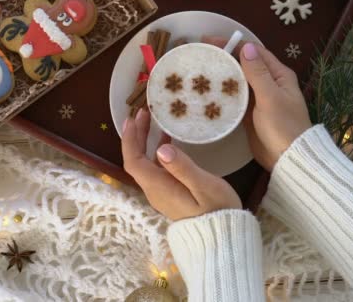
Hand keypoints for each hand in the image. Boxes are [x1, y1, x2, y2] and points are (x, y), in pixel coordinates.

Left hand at [121, 109, 241, 220]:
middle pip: (136, 160)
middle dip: (137, 136)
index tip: (132, 118)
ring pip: (146, 164)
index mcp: (158, 186)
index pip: (133, 161)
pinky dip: (157, 151)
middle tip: (143, 113)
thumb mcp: (203, 186)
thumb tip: (162, 148)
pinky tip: (167, 141)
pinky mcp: (170, 194)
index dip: (130, 139)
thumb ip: (182, 167)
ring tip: (153, 121)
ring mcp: (161, 193)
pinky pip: (156, 169)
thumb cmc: (216, 210)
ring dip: (146, 142)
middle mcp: (154, 190)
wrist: (222, 238)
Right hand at [203, 36, 311, 170]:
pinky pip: (234, 99)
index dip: (232, 44)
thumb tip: (246, 47)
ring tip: (199, 72)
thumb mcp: (270, 97)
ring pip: (237, 82)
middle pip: (243, 65)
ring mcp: (259, 99)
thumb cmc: (283, 126)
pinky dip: (222, 94)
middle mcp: (269, 83)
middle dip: (224, 58)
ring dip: (221, 76)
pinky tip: (207, 93)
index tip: (209, 42)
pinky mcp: (249, 113)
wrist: (288, 158)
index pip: (254, 51)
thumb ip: (257, 73)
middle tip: (200, 56)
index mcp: (278, 75)